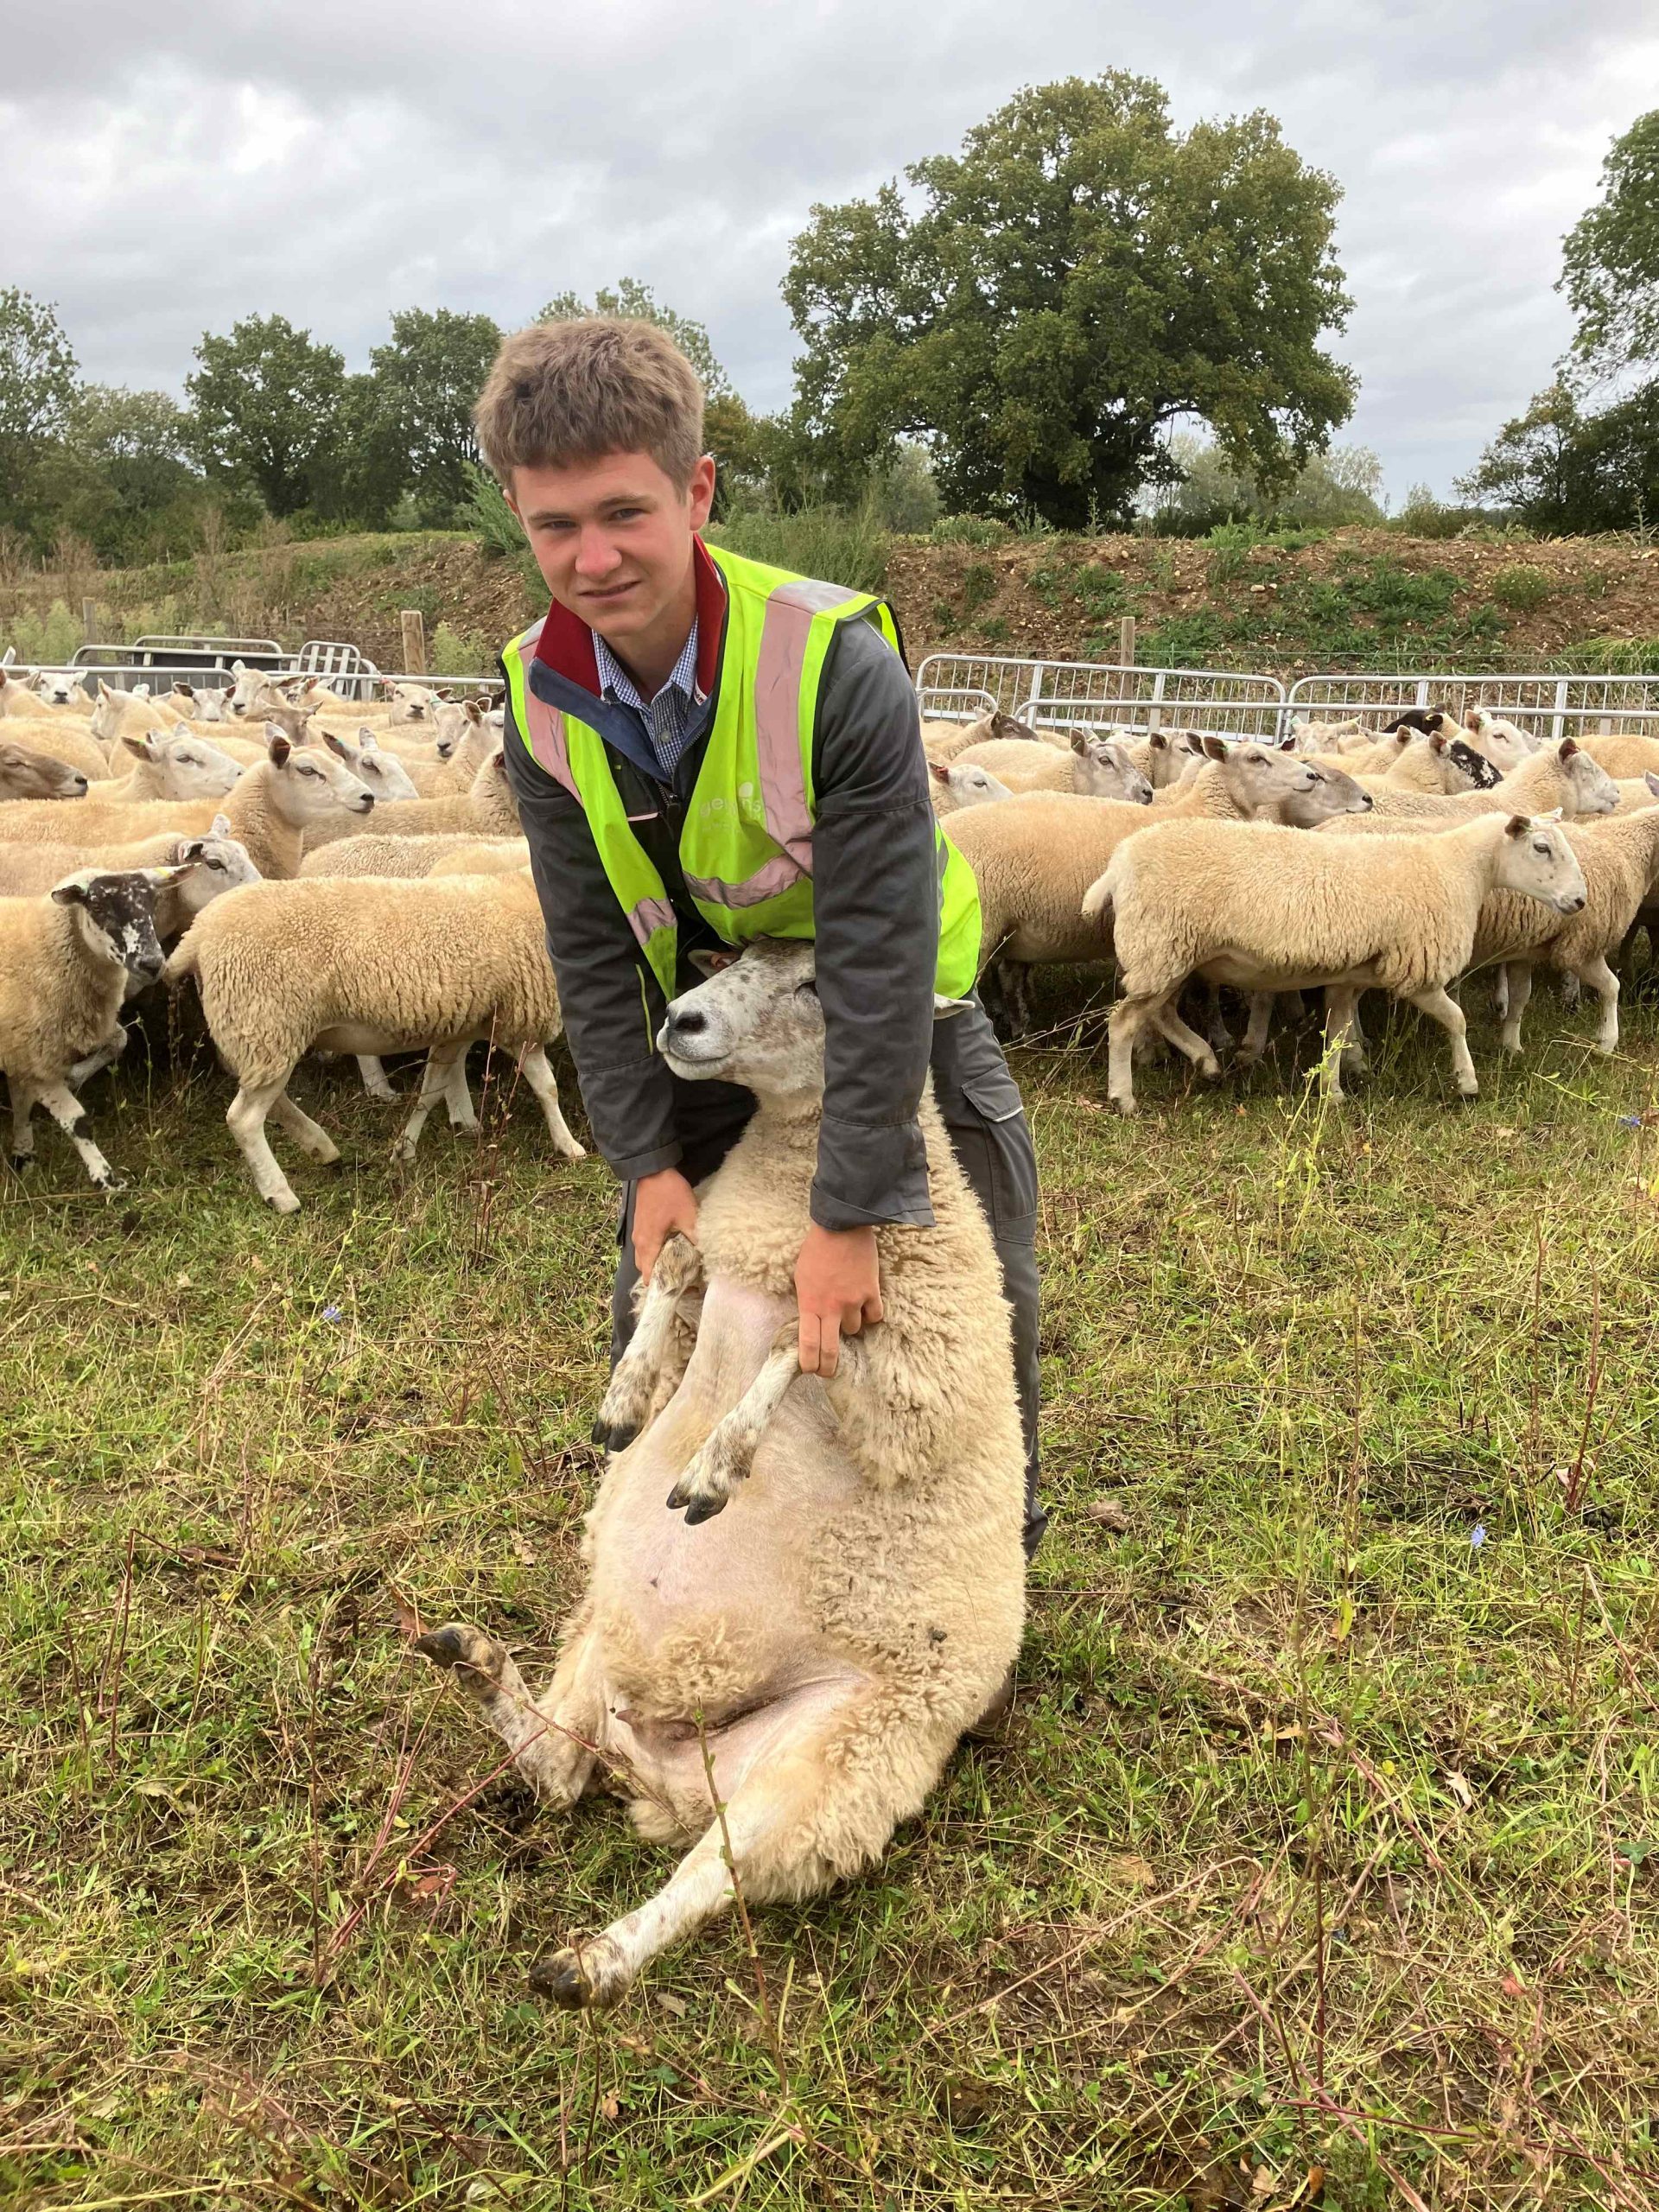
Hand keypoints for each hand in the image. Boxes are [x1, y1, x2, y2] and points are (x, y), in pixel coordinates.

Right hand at [632, 1168, 697, 1283]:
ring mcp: (638, 1233)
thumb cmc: (669, 1193)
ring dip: (658, 1265)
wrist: (652, 1169)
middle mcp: (639, 1242)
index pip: (649, 1276)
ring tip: (678, 1268)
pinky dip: (655, 1254)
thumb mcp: (688, 1214)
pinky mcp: (641, 1225)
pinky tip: (671, 1250)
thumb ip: (696, 1236)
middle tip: (681, 1282)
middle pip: (646, 1269)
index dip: (662, 1287)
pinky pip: (646, 1247)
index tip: (678, 1292)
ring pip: (645, 1258)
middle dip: (661, 1278)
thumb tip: (706, 1256)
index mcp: (649, 1244)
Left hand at [794, 1223, 882, 1377]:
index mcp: (810, 1303)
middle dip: (828, 1367)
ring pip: (854, 1329)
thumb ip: (807, 1302)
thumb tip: (812, 1322)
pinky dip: (870, 1314)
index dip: (809, 1363)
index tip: (809, 1370)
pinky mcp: (872, 1292)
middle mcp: (831, 1307)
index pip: (808, 1344)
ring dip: (850, 1324)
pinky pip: (874, 1315)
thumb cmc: (816, 1249)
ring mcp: (853, 1301)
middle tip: (828, 1373)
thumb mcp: (801, 1277)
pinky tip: (865, 1305)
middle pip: (831, 1350)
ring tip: (846, 1309)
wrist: (842, 1226)